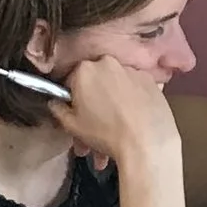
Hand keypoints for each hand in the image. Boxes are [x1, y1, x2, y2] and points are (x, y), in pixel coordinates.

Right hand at [52, 54, 177, 174]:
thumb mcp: (72, 126)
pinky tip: (131, 124)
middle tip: (93, 129)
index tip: (76, 113)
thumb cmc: (107, 134)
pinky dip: (131, 103)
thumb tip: (56, 103)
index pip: (71, 81)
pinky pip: (134, 90)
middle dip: (93, 106)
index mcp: (84, 70)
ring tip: (114, 135)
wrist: (147, 143)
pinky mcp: (150, 81)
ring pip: (115, 88)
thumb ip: (59, 110)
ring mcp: (131, 71)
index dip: (72, 100)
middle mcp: (108, 64)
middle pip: (96, 83)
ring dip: (112, 107)